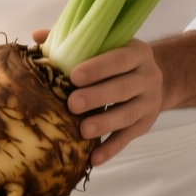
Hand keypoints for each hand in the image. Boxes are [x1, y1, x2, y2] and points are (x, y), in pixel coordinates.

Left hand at [32, 29, 163, 165]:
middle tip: (72, 104)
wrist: (157, 77)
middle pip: (122, 88)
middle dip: (97, 96)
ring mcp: (150, 102)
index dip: (97, 68)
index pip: (118, 59)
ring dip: (104, 124)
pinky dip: (111, 149)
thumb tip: (37, 36)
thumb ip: (75, 41)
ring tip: (82, 131)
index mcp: (137, 52)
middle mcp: (148, 77)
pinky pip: (128, 138)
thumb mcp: (106, 45)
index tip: (74, 76)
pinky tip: (94, 159)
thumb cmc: (119, 60)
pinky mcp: (146, 124)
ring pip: (127, 114)